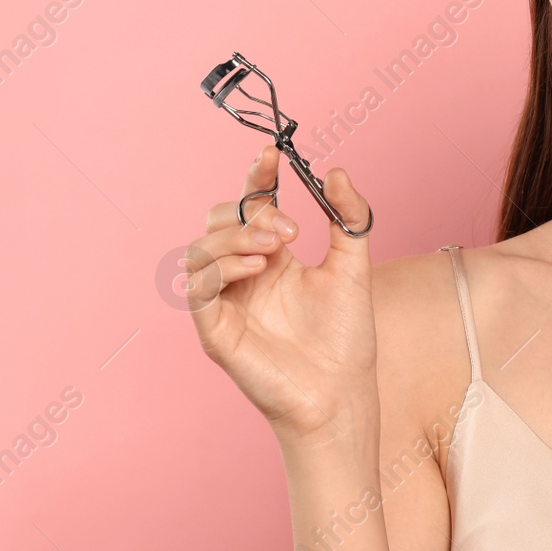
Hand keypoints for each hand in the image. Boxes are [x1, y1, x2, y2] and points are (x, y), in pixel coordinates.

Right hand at [183, 144, 379, 445]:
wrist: (343, 395)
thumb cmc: (346, 339)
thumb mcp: (353, 265)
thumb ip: (348, 217)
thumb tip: (335, 171)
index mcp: (272, 256)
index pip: (252, 204)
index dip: (257, 176)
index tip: (272, 156)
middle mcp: (244, 274)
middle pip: (220, 221)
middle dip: (250, 214)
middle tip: (288, 232)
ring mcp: (226, 302)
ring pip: (201, 249)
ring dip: (234, 238)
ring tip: (275, 250)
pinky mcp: (215, 330)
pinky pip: (198, 288)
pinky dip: (221, 269)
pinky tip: (255, 269)